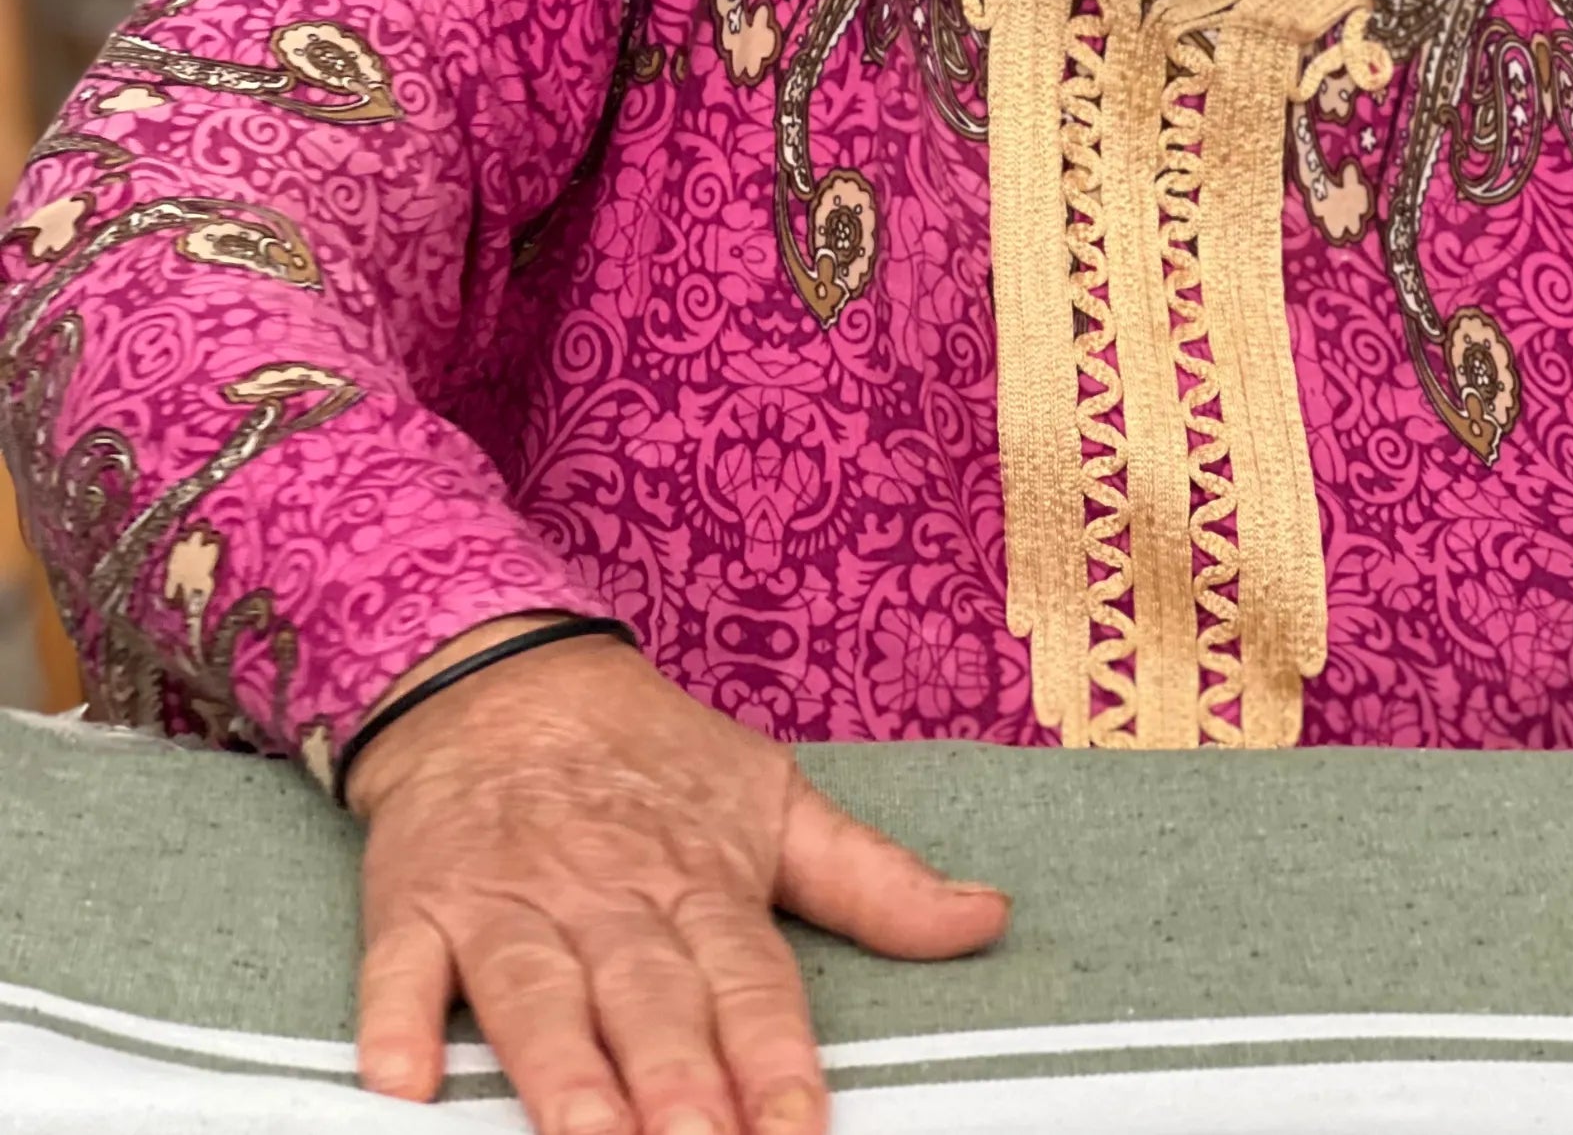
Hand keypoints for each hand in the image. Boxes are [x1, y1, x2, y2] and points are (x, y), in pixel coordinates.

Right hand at [344, 619, 1009, 1134]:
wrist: (504, 672)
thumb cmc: (647, 760)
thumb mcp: (769, 800)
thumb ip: (870, 879)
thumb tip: (987, 920)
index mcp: (700, 878)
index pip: (748, 980)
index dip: (776, 1059)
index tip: (801, 1134)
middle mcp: (607, 892)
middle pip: (647, 997)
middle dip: (680, 1085)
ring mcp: (508, 896)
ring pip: (535, 991)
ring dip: (563, 1074)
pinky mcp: (417, 899)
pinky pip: (400, 963)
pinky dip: (396, 1018)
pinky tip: (402, 1083)